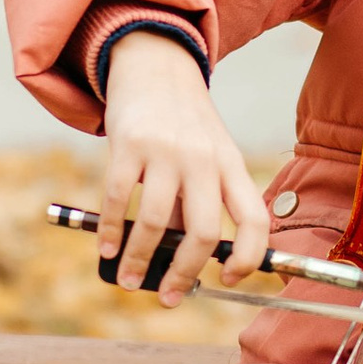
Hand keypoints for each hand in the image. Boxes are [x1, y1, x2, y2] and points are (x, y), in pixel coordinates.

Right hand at [98, 32, 271, 300]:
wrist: (156, 67)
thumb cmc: (184, 124)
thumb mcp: (207, 155)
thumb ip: (197, 202)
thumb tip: (181, 260)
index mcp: (232, 165)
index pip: (254, 219)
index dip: (248, 257)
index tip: (230, 279)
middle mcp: (204, 159)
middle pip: (204, 232)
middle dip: (186, 274)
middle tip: (170, 296)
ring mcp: (167, 150)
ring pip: (155, 222)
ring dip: (140, 261)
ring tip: (131, 280)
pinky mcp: (130, 143)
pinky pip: (117, 199)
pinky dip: (110, 231)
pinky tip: (107, 248)